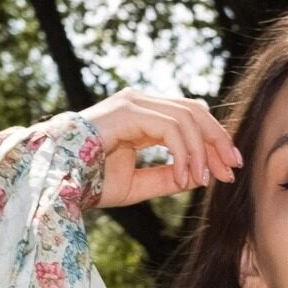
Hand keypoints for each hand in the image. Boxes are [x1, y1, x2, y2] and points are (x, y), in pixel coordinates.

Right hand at [81, 87, 242, 209]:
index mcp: (142, 116)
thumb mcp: (138, 184)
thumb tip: (200, 176)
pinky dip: (184, 153)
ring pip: (187, 116)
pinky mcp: (128, 110)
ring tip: (202, 179)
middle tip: (231, 171)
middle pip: (195, 111)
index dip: (213, 142)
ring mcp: (133, 102)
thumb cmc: (88, 183)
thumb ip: (167, 178)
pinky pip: (171, 127)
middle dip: (217, 141)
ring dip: (201, 151)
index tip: (229, 170)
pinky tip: (185, 177)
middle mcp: (139, 103)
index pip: (190, 118)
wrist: (56, 182)